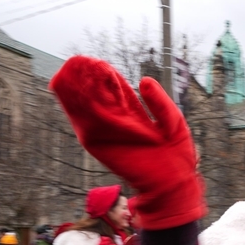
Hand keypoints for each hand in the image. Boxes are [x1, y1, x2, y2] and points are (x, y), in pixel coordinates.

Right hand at [49, 56, 204, 228]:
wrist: (173, 183)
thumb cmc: (177, 154)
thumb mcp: (173, 121)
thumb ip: (159, 102)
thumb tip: (143, 80)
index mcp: (135, 114)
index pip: (116, 90)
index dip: (106, 75)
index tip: (95, 61)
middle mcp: (118, 122)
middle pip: (98, 97)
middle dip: (86, 80)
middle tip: (76, 63)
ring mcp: (107, 133)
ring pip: (86, 108)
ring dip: (75, 91)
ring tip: (67, 72)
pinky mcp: (99, 145)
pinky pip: (83, 125)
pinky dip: (74, 109)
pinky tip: (67, 92)